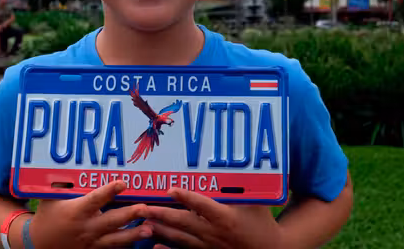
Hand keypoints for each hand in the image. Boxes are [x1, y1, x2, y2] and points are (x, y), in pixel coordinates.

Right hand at [29, 180, 152, 247]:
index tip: (123, 183)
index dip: (109, 191)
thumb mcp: (49, 198)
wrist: (38, 245)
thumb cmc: (46, 216)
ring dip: (133, 234)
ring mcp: (91, 242)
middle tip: (145, 208)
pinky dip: (126, 245)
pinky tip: (141, 239)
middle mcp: (86, 228)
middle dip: (129, 215)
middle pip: (111, 221)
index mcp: (76, 212)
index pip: (95, 200)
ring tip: (149, 229)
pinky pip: (112, 248)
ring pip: (115, 239)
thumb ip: (59, 182)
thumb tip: (64, 162)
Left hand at [144, 188, 283, 248]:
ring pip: (180, 238)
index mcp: (225, 217)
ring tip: (143, 221)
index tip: (170, 189)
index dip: (186, 197)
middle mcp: (213, 233)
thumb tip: (242, 163)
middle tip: (142, 208)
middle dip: (161, 214)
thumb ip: (245, 187)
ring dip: (161, 230)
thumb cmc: (262, 224)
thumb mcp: (256, 203)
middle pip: (183, 222)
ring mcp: (208, 246)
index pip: (202, 205)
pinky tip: (154, 248)